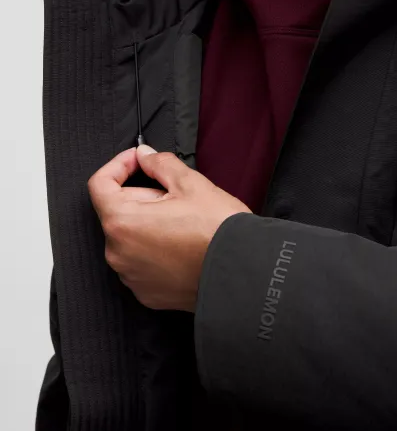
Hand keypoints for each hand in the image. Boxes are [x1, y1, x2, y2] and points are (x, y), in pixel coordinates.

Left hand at [88, 145, 251, 311]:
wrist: (243, 272)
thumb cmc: (218, 231)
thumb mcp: (190, 184)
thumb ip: (160, 163)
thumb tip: (145, 156)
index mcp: (123, 222)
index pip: (99, 185)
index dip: (118, 165)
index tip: (137, 162)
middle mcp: (118, 253)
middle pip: (118, 211)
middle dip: (141, 196)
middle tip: (174, 196)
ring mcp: (131, 276)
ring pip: (130, 237)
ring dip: (147, 224)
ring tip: (181, 224)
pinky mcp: (146, 293)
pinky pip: (141, 262)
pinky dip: (154, 250)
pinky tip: (181, 247)